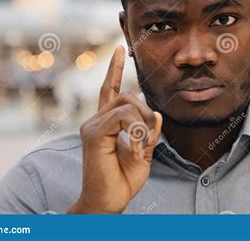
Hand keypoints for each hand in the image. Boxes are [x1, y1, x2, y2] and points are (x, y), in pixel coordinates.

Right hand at [67, 45, 162, 213]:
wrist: (109, 201)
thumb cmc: (124, 179)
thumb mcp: (144, 152)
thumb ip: (149, 132)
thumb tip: (157, 114)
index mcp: (107, 123)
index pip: (111, 89)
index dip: (115, 69)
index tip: (120, 49)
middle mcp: (96, 120)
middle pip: (127, 96)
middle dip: (147, 113)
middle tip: (150, 138)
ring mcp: (92, 126)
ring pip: (127, 104)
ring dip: (143, 124)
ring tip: (142, 147)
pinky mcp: (93, 133)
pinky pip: (123, 117)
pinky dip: (136, 132)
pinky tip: (135, 150)